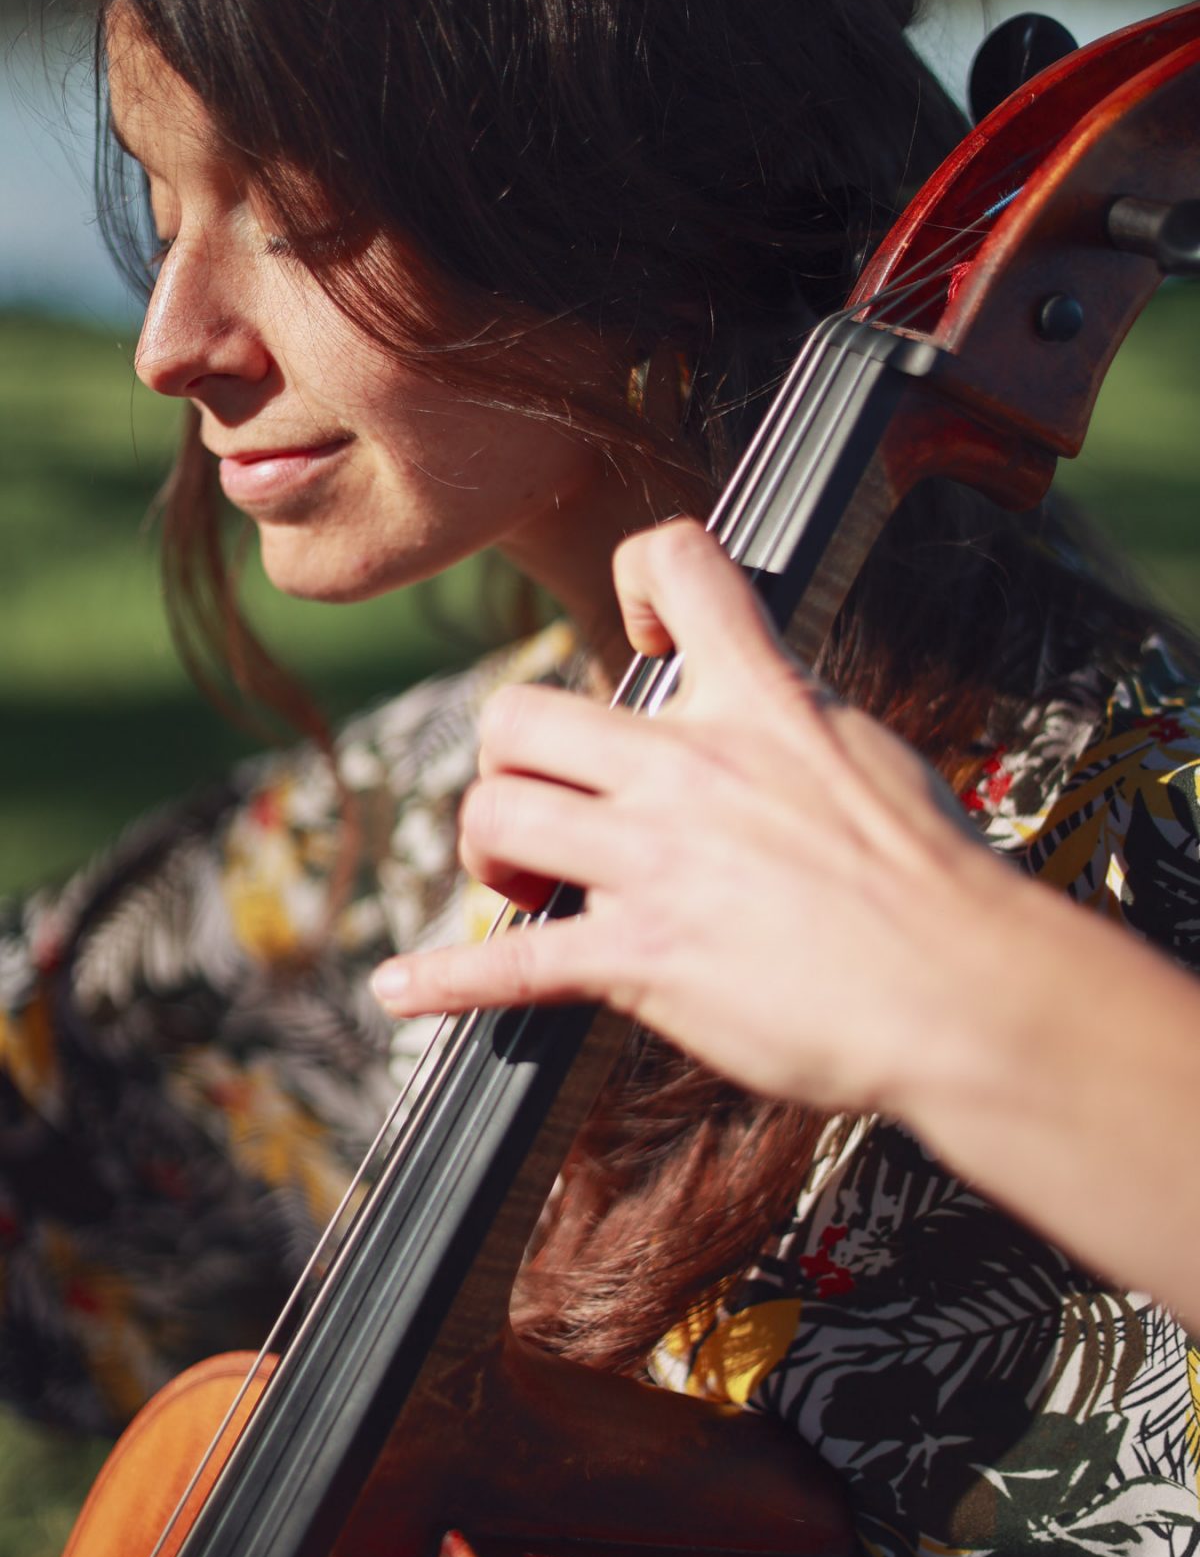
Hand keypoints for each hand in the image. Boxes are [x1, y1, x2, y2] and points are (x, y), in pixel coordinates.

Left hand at [370, 519, 1020, 1113]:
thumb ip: (787, 722)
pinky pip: (511, 964)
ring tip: (516, 885)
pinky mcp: (643, 957)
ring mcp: (656, 860)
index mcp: (758, 701)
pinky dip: (443, 980)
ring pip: (497, 816)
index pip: (681, 566)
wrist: (962, 988)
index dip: (638, 577)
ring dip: (486, 851)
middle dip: (509, 758)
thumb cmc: (934, 880)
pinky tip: (399, 990)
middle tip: (542, 804)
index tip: (634, 632)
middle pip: (520, 713)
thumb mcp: (867, 758)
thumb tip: (752, 710)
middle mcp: (691, 765)